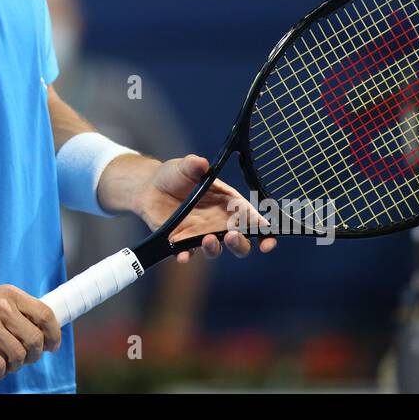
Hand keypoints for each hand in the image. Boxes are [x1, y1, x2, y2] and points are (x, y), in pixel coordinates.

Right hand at [0, 285, 60, 379]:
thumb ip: (14, 311)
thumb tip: (39, 332)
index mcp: (9, 294)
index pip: (45, 314)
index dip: (53, 334)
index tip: (52, 346)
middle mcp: (2, 306)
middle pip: (35, 339)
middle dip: (33, 356)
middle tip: (23, 360)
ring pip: (19, 355)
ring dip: (15, 366)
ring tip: (5, 365)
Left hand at [132, 154, 275, 260]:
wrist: (150, 187)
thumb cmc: (175, 175)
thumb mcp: (185, 167)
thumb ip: (194, 165)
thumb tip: (202, 163)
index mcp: (229, 203)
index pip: (254, 220)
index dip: (265, 233)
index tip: (268, 242)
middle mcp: (220, 222)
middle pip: (240, 241)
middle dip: (241, 243)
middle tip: (232, 236)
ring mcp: (202, 233)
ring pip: (217, 249)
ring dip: (215, 248)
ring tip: (207, 239)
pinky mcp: (183, 241)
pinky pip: (188, 253)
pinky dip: (187, 256)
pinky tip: (183, 254)